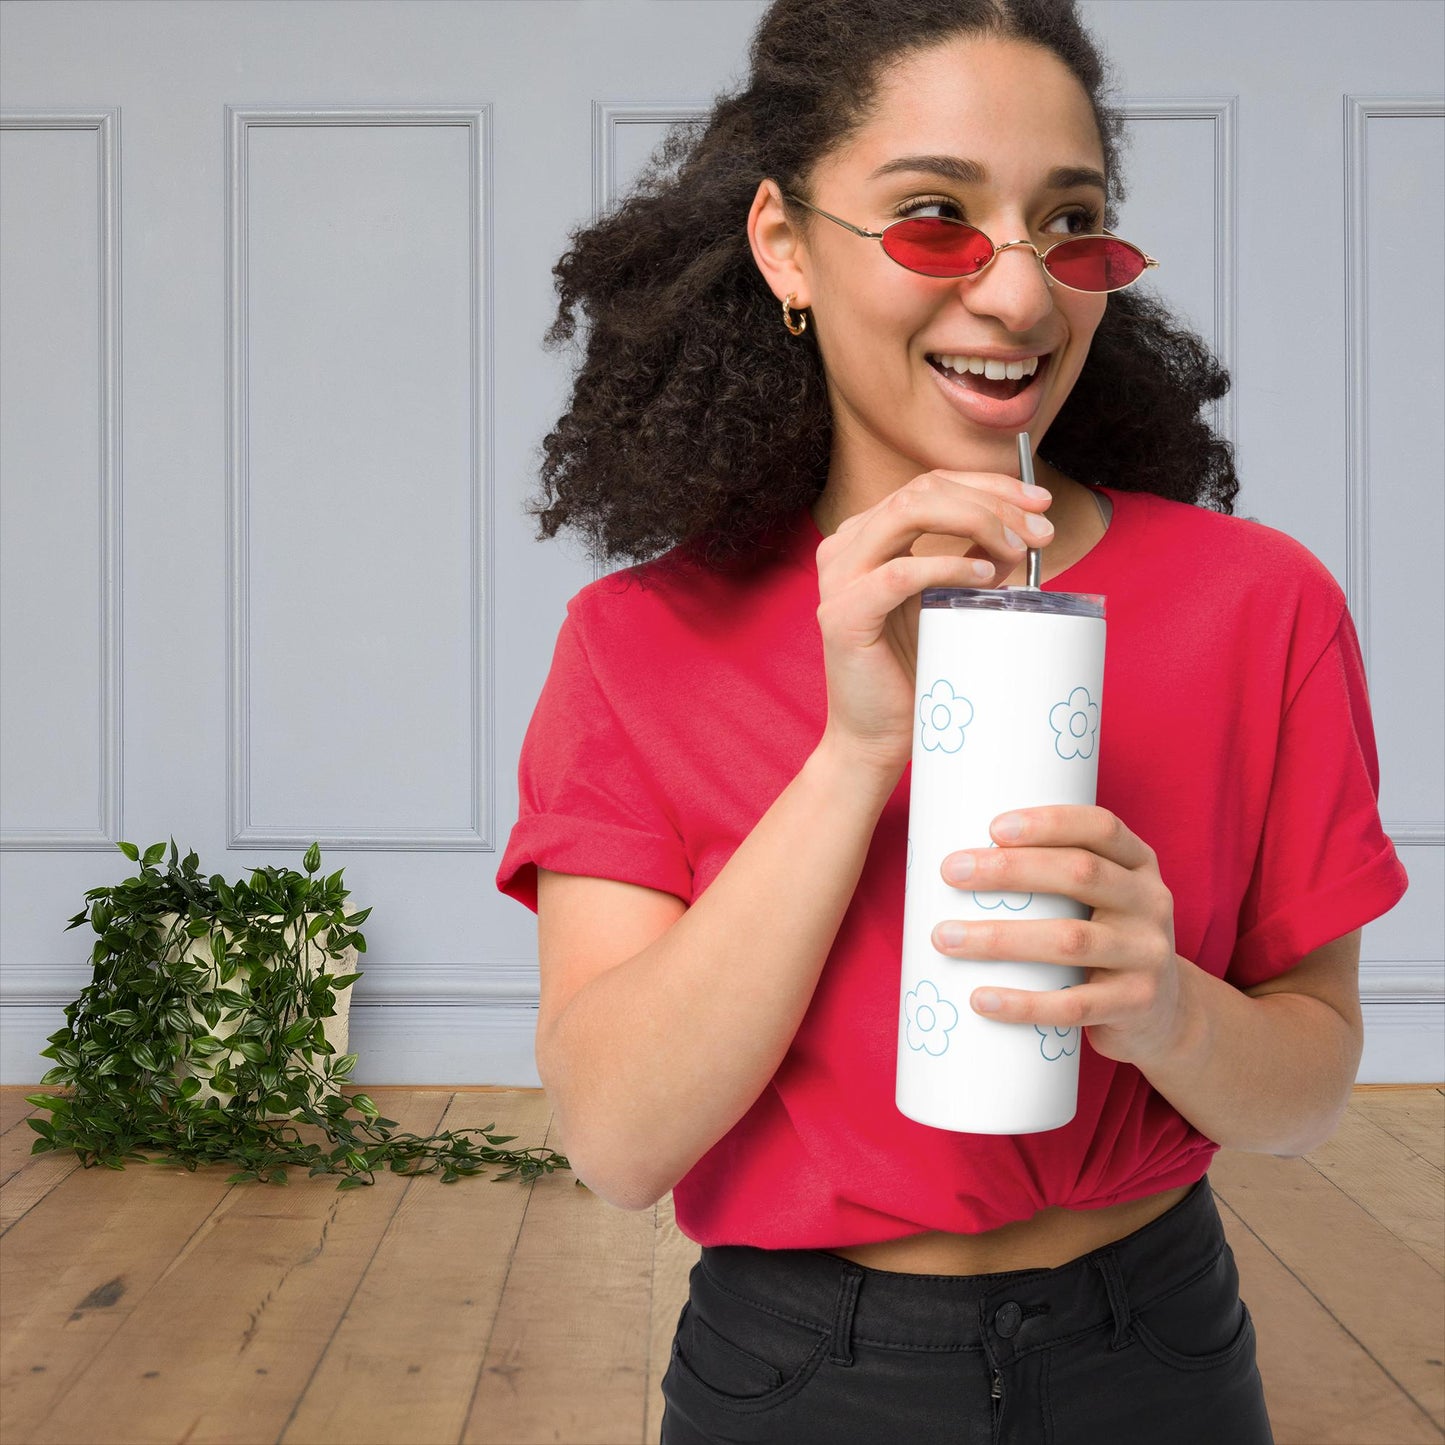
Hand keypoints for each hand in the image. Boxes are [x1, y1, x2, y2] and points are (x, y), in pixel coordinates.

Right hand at [814, 470, 1054, 780]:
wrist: (875, 739)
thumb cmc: (913, 674)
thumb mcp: (949, 603)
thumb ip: (972, 561)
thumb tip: (1023, 534)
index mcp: (866, 536)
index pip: (931, 484)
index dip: (990, 484)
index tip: (1041, 502)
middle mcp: (844, 547)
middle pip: (924, 490)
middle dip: (993, 501)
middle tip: (1041, 531)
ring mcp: (838, 578)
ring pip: (910, 512)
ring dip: (977, 521)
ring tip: (1019, 550)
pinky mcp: (842, 615)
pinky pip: (901, 573)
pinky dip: (949, 566)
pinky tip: (985, 576)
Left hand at [931, 805, 1185, 1068]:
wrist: (1163, 1015)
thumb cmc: (1102, 939)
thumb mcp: (1097, 898)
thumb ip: (1053, 876)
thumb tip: (956, 860)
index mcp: (1138, 864)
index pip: (1100, 827)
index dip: (1048, 823)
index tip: (992, 827)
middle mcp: (1151, 901)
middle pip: (1079, 874)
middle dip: (1009, 870)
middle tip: (949, 872)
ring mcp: (1148, 954)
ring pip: (1070, 940)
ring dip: (999, 938)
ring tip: (944, 937)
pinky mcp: (1136, 1004)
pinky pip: (1074, 1006)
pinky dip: (1023, 1004)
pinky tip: (980, 999)